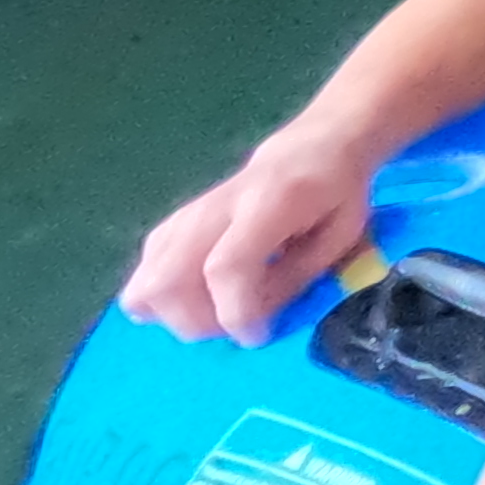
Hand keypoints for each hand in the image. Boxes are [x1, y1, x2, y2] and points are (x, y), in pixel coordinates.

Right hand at [122, 133, 373, 342]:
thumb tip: (252, 322)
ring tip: (215, 315)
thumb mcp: (339, 237)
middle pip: (168, 278)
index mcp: (266, 205)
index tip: (257, 336)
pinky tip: (196, 300)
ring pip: (146, 279)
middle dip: (196, 322)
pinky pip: (146, 271)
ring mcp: (186, 214)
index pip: (225, 267)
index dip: (234, 313)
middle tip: (234, 328)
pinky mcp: (173, 224)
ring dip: (174, 315)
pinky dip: (160, 299)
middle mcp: (216, 208)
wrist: (310, 148)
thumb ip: (295, 279)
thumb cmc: (335, 194)